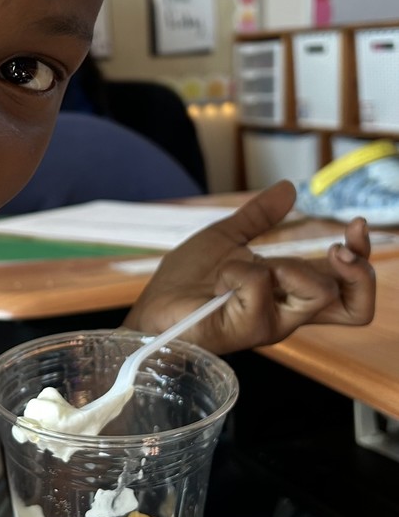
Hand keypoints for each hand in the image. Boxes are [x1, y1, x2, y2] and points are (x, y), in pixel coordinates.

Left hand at [124, 180, 375, 353]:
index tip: (355, 226)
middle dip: (357, 269)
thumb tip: (289, 188)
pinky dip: (240, 269)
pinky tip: (221, 277)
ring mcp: (270, 322)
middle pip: (357, 307)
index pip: (349, 290)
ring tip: (256, 264)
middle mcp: (288, 312)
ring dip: (289, 264)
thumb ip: (259, 217)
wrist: (152, 307)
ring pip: (318, 293)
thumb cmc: (186, 283)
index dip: (363, 260)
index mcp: (289, 293)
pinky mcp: (246, 328)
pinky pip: (260, 285)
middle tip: (335, 249)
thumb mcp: (226, 238)